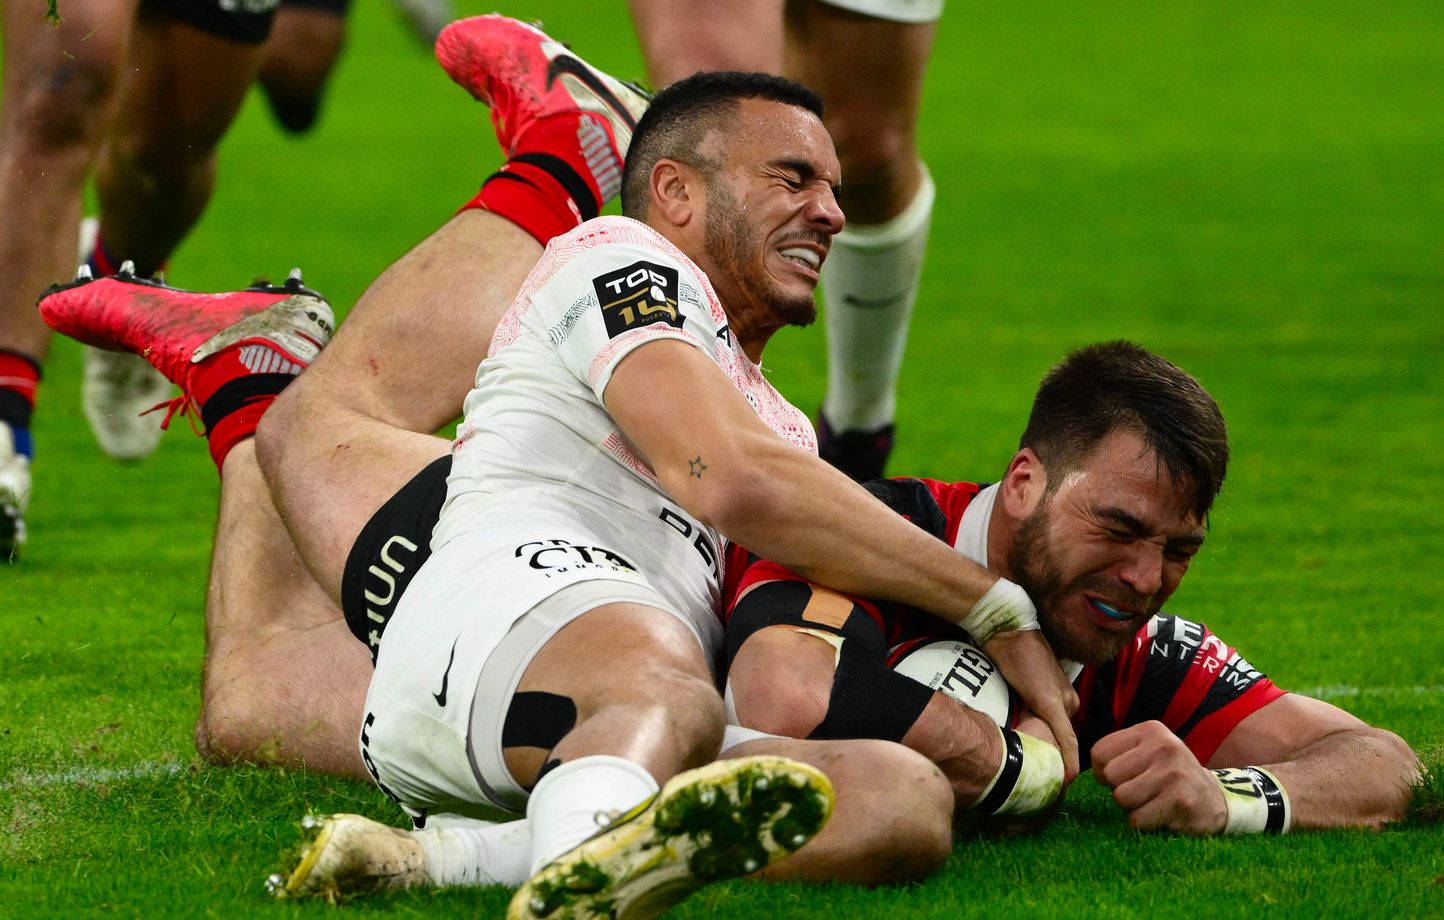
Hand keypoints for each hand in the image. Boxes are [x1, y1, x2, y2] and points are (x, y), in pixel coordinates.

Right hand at [980, 629, 1078, 779]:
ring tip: (1053, 780)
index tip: (1057, 777)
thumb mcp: (1024, 683)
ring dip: (1056, 758)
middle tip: (1049, 781)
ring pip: (1062, 739)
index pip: (1064, 733)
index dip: (1060, 755)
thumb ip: (1029, 702)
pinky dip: (1067, 755)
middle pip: (1063, 738)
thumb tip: (1020, 720)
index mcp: (1065, 697)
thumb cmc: (1014, 651)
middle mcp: (1069, 700)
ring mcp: (1063, 701)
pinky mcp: (1051, 702)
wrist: (1009, 631)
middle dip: (1056, 759)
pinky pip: (1064, 735)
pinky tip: (1069, 774)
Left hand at [1090, 721, 1227, 834]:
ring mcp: (1173, 773)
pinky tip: (1162, 813)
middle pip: (1110, 776)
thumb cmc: (1168, 775)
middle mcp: (1163, 746)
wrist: (1213, 800)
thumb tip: (1083, 769)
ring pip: (1121, 798)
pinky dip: (1145, 822)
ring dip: (1132, 807)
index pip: (1099, 752)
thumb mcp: (1147, 751)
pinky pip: (1137, 819)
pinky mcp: (1180, 801)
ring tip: (1153, 800)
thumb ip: (1117, 752)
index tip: (1122, 777)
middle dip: (1120, 789)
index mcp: (1150, 730)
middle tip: (1143, 790)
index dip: (1103, 771)